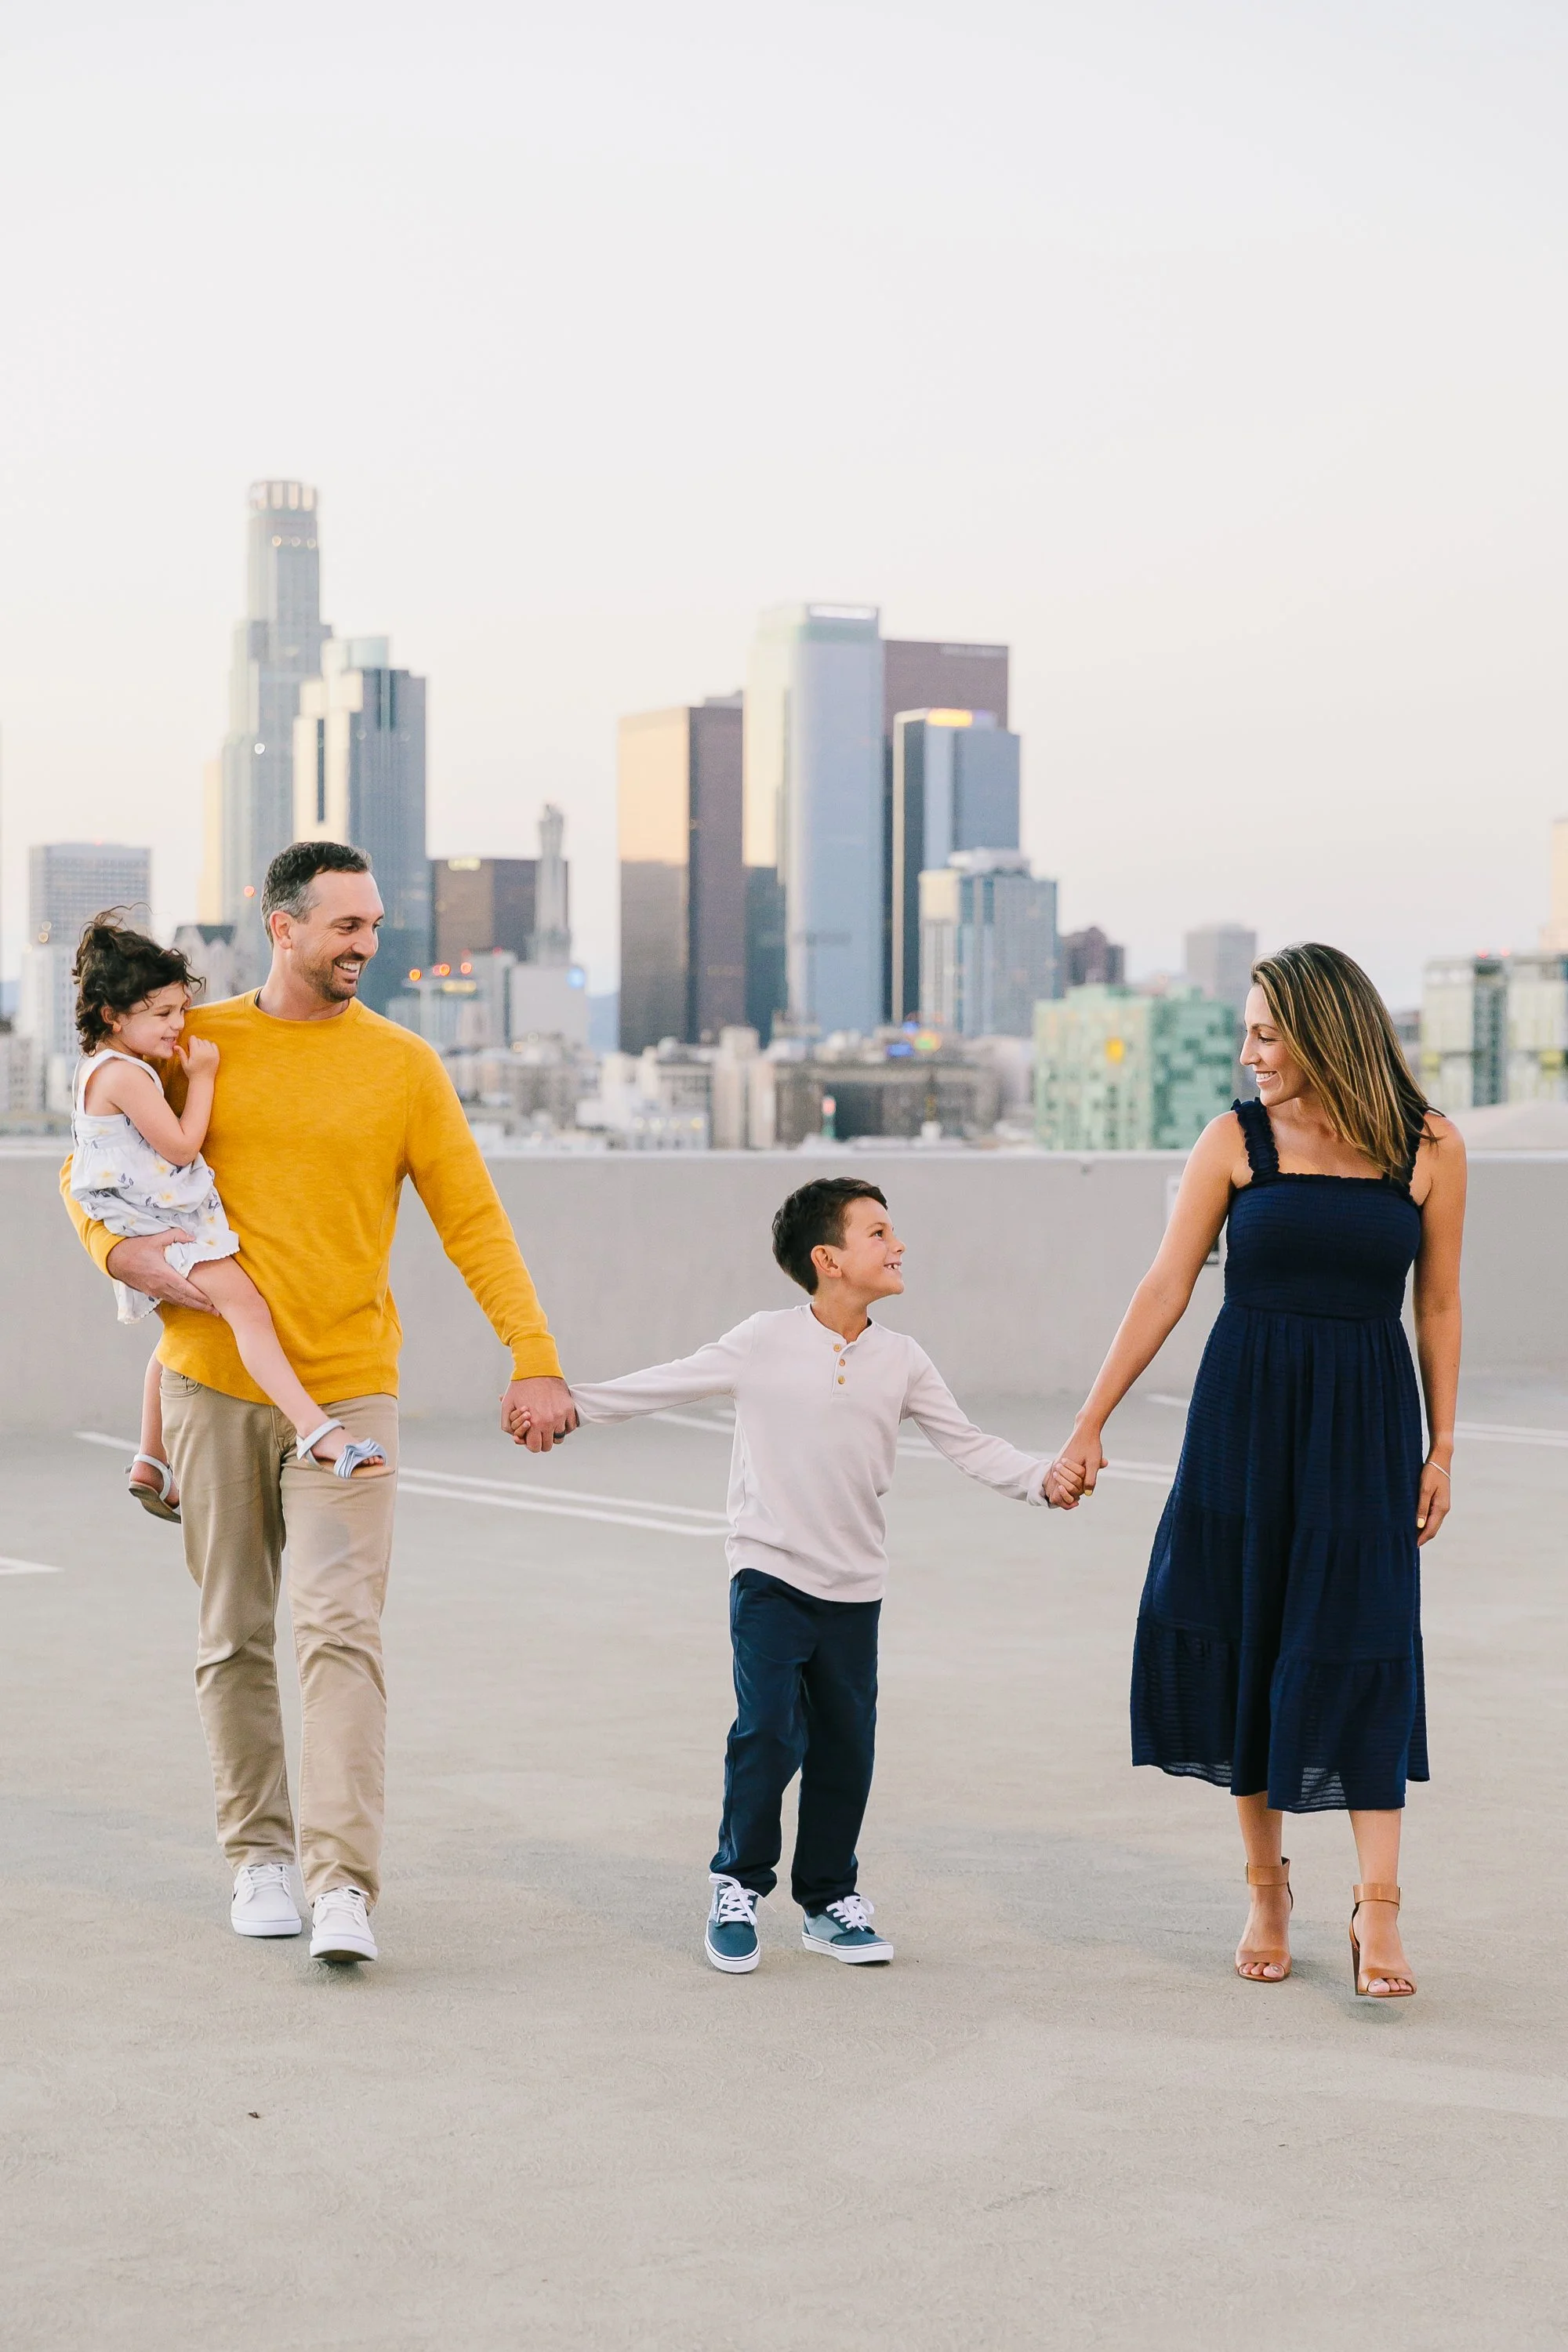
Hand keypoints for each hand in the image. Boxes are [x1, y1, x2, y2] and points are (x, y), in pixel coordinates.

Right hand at [104, 1231, 218, 1312]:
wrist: (115, 1259)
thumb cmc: (135, 1248)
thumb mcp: (156, 1238)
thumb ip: (176, 1236)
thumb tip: (193, 1237)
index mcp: (163, 1274)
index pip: (186, 1290)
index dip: (200, 1297)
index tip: (213, 1302)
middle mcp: (160, 1286)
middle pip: (184, 1300)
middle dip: (201, 1307)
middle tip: (216, 1312)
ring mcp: (154, 1291)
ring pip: (177, 1302)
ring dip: (192, 1307)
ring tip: (206, 1310)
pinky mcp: (150, 1292)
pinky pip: (169, 1300)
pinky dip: (181, 1303)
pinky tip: (188, 1304)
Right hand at [176, 1037, 218, 1077]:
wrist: (203, 1081)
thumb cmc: (192, 1073)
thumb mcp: (185, 1064)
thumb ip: (181, 1053)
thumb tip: (175, 1046)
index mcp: (196, 1052)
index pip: (193, 1038)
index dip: (190, 1043)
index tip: (189, 1049)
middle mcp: (205, 1051)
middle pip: (199, 1040)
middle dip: (196, 1044)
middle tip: (194, 1053)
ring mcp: (212, 1053)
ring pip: (206, 1041)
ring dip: (203, 1045)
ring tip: (200, 1053)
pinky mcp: (217, 1055)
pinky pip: (214, 1045)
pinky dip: (210, 1047)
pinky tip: (206, 1053)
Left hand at [501, 1376, 577, 1452]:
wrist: (537, 1367)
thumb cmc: (521, 1385)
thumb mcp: (507, 1405)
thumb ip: (507, 1425)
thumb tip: (515, 1438)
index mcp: (534, 1423)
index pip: (535, 1447)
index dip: (532, 1444)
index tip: (531, 1438)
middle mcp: (549, 1422)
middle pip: (548, 1445)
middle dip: (542, 1441)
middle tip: (539, 1432)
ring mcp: (561, 1415)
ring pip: (560, 1437)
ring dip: (554, 1434)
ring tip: (548, 1425)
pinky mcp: (569, 1408)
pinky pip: (571, 1426)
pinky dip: (565, 1426)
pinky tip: (558, 1420)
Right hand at [1047, 1424, 1106, 1509]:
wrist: (1086, 1429)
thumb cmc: (1091, 1445)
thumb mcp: (1093, 1462)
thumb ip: (1090, 1479)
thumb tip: (1087, 1494)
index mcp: (1062, 1468)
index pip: (1056, 1493)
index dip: (1066, 1501)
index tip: (1077, 1502)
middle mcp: (1056, 1466)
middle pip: (1052, 1490)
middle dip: (1064, 1497)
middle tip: (1077, 1500)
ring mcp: (1056, 1463)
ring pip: (1052, 1483)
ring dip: (1062, 1490)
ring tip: (1075, 1495)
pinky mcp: (1058, 1460)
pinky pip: (1054, 1476)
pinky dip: (1060, 1483)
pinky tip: (1067, 1486)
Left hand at [1415, 1454, 1450, 1545]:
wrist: (1440, 1459)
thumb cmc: (1431, 1472)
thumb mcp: (1424, 1490)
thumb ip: (1422, 1508)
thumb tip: (1419, 1526)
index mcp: (1441, 1508)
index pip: (1431, 1530)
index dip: (1421, 1539)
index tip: (1410, 1546)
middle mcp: (1444, 1509)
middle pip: (1433, 1529)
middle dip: (1422, 1537)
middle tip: (1407, 1543)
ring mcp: (1443, 1505)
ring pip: (1433, 1523)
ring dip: (1423, 1530)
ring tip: (1410, 1535)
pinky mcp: (1440, 1501)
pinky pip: (1432, 1516)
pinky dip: (1425, 1522)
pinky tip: (1416, 1522)